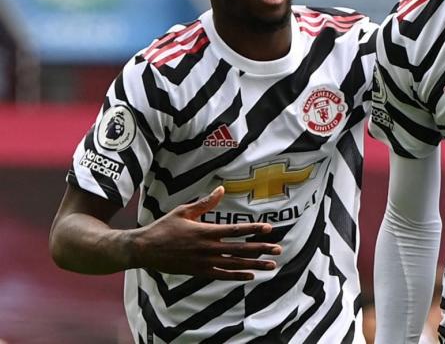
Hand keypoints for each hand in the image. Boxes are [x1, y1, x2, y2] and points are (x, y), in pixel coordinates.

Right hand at [128, 186, 281, 279]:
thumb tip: (221, 190)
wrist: (144, 250)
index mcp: (205, 231)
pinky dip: (237, 276)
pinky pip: (222, 275)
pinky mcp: (199, 272)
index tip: (269, 229)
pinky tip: (250, 275)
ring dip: (255, 264)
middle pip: (240, 249)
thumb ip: (205, 203)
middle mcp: (207, 248)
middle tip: (279, 249)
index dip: (253, 229)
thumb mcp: (183, 211)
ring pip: (235, 264)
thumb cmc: (163, 227)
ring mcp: (204, 262)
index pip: (235, 230)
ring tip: (272, 265)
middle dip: (261, 249)